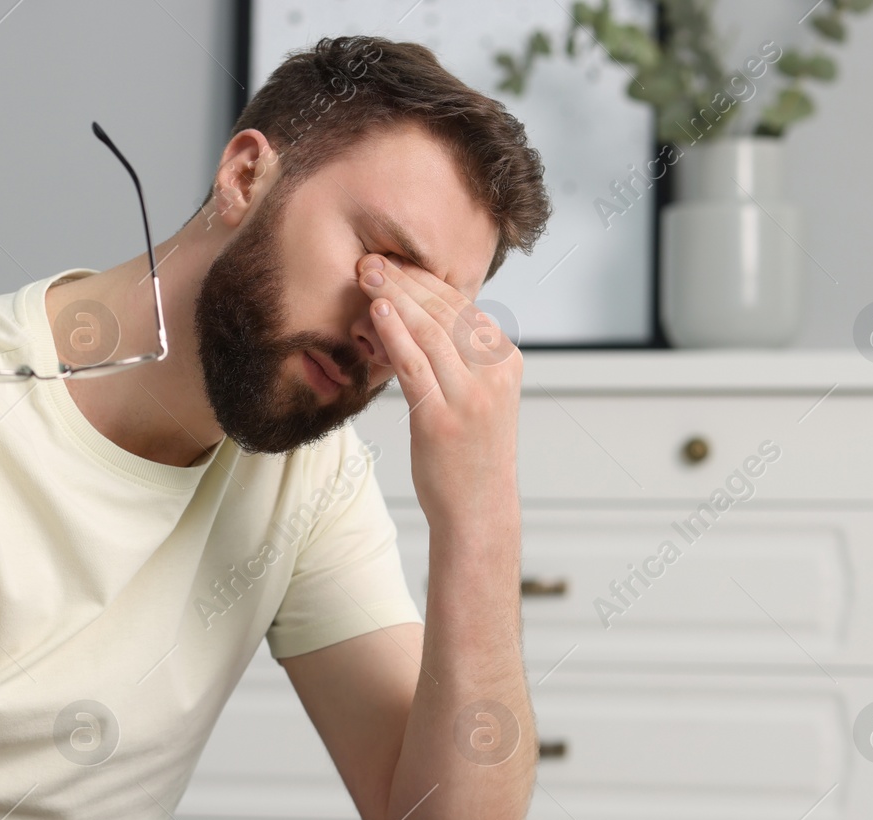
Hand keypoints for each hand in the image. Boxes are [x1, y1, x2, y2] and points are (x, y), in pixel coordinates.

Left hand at [356, 254, 520, 526]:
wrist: (478, 510)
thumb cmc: (472, 455)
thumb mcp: (480, 397)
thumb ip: (463, 358)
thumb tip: (425, 318)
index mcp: (506, 361)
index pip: (463, 306)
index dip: (425, 278)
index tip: (395, 259)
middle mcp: (493, 373)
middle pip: (444, 311)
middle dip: (405, 279)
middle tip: (373, 256)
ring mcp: (469, 396)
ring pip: (428, 330)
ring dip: (393, 296)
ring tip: (366, 273)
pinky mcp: (441, 418)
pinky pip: (414, 364)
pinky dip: (394, 333)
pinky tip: (375, 311)